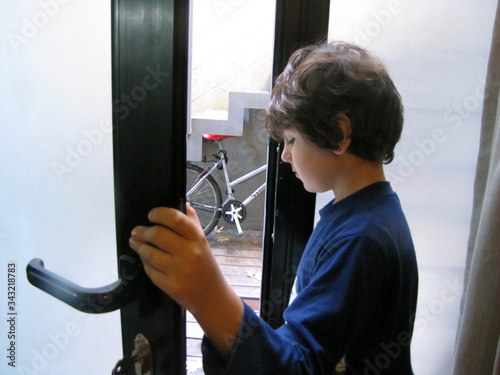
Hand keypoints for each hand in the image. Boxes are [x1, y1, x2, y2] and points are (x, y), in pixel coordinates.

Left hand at [129, 205, 242, 357]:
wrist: (212, 296)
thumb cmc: (205, 265)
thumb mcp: (202, 240)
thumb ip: (191, 221)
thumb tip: (179, 201)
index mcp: (197, 238)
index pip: (175, 218)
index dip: (159, 213)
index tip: (151, 215)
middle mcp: (190, 253)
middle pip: (156, 235)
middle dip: (143, 232)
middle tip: (138, 231)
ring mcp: (180, 271)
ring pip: (149, 253)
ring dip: (140, 247)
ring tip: (138, 244)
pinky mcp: (171, 286)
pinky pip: (149, 270)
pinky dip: (146, 264)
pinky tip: (149, 262)